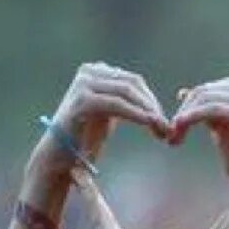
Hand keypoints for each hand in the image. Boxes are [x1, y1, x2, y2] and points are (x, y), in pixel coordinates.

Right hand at [36, 63, 170, 180]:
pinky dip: (137, 114)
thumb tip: (155, 108)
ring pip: (127, 91)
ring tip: (162, 129)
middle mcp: (89, 72)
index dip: (152, 101)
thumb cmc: (86, 138)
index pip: (134, 81)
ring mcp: (83, 83)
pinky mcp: (82, 100)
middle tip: (167, 128)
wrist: (60, 156)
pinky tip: (150, 125)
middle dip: (153, 106)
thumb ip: (128, 103)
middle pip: (133, 84)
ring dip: (149, 111)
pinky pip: (117, 104)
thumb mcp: (110, 113)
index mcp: (97, 72)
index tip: (165, 122)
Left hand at [169, 76, 228, 187]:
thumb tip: (182, 92)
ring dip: (184, 118)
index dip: (184, 108)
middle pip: (201, 93)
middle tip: (170, 136)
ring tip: (174, 139)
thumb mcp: (218, 127)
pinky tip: (180, 129)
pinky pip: (212, 109)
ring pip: (204, 100)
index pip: (201, 90)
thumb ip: (204, 109)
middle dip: (182, 114)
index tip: (172, 129)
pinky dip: (193, 117)